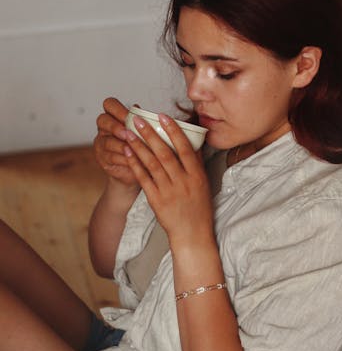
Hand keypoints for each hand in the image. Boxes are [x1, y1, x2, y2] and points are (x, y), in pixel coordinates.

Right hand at [94, 97, 140, 189]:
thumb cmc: (141, 146)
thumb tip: (156, 115)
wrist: (137, 169)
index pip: (110, 104)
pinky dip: (122, 157)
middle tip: (127, 133)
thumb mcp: (145, 133)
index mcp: (114, 116)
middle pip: (102, 120)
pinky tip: (132, 158)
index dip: (118, 109)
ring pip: (107, 141)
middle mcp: (105, 128)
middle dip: (115, 126)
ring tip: (132, 147)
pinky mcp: (103, 159)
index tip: (131, 116)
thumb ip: (145, 123)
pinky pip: (110, 157)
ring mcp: (101, 143)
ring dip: (120, 144)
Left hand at [123, 114, 213, 246]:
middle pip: (165, 153)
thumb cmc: (199, 208)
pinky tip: (128, 153)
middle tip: (137, 119)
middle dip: (150, 134)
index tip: (162, 116)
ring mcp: (169, 191)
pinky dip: (135, 165)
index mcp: (197, 175)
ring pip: (152, 164)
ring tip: (128, 133)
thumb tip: (191, 142)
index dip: (173, 131)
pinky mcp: (156, 200)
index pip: (185, 148)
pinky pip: (144, 179)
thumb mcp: (203, 184)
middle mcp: (183, 181)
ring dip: (139, 147)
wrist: (192, 234)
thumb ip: (196, 164)